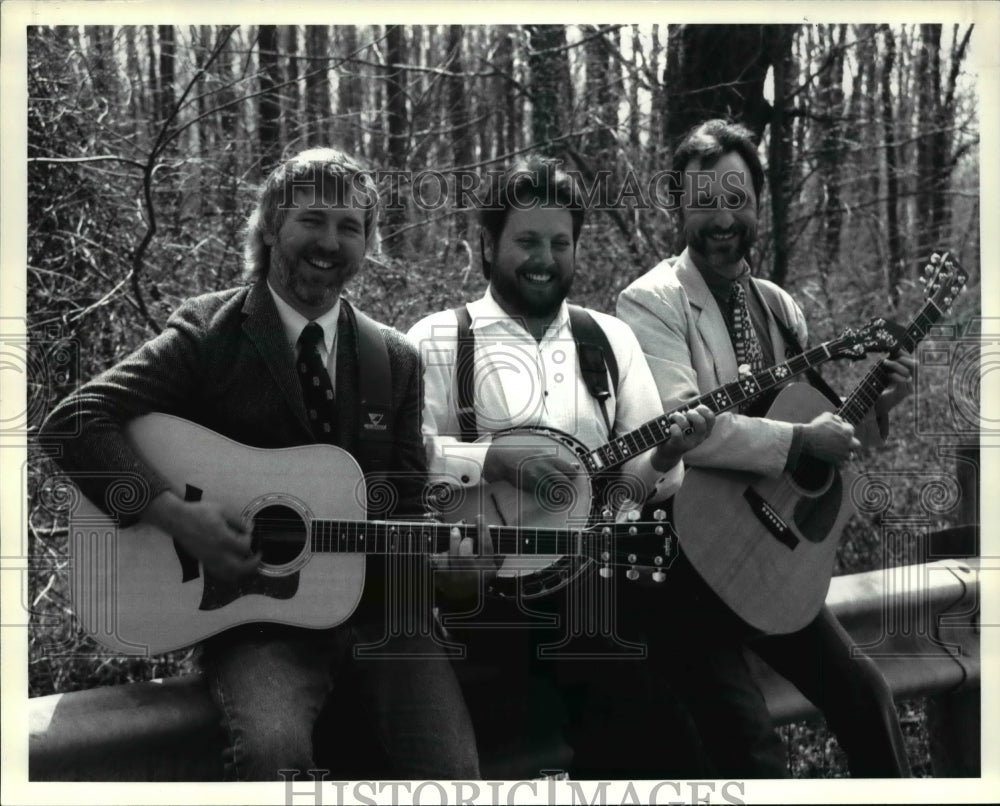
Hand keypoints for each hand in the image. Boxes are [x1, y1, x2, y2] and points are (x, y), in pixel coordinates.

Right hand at [144, 491, 259, 581]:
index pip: (244, 547)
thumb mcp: (222, 510)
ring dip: (243, 571)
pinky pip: (219, 574)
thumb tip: (250, 527)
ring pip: (230, 574)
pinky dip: (230, 573)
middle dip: (253, 564)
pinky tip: (235, 566)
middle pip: (240, 568)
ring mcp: (209, 559)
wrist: (178, 519)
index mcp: (222, 539)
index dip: (250, 540)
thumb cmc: (199, 513)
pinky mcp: (204, 561)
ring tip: (250, 563)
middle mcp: (217, 553)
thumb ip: (238, 520)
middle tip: (259, 556)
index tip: (247, 533)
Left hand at [432, 514, 498, 601]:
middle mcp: (472, 574)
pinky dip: (443, 553)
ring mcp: (456, 577)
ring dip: (453, 541)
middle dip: (465, 539)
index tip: (479, 518)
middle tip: (466, 536)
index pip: (486, 546)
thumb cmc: (479, 583)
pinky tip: (447, 551)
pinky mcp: (444, 578)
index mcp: (487, 570)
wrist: (465, 604)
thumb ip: (496, 555)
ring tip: (455, 533)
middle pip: (467, 550)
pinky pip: (441, 560)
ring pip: (452, 554)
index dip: (482, 529)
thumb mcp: (492, 571)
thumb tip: (494, 533)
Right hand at [482, 443, 579, 497]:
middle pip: (565, 482)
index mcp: (550, 459)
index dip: (572, 476)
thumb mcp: (542, 454)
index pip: (570, 470)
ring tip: (561, 498)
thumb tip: (575, 466)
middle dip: (568, 488)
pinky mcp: (531, 486)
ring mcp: (538, 478)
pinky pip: (545, 495)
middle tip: (567, 491)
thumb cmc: (523, 456)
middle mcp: (546, 468)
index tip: (570, 479)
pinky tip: (549, 497)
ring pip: (556, 491)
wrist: (505, 460)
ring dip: (560, 495)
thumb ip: (558, 461)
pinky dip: (549, 498)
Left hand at [651, 404, 715, 470]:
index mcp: (706, 430)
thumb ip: (695, 412)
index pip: (711, 418)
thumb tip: (698, 398)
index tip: (697, 407)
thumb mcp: (690, 422)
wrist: (669, 450)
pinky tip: (671, 427)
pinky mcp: (678, 445)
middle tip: (686, 414)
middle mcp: (700, 437)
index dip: (704, 409)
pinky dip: (672, 426)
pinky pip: (676, 433)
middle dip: (692, 413)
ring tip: (674, 417)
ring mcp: (690, 443)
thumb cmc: (681, 430)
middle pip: (701, 422)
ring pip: (685, 425)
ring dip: (677, 417)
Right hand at [800, 411, 859, 464]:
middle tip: (844, 442)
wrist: (807, 439)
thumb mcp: (827, 416)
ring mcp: (842, 453)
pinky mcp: (835, 460)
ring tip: (840, 451)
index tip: (838, 429)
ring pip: (850, 456)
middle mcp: (848, 443)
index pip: (851, 430)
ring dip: (846, 453)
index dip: (844, 428)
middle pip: (857, 445)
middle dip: (851, 443)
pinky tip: (835, 458)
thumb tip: (840, 420)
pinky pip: (842, 464)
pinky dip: (840, 462)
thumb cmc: (816, 426)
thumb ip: (836, 418)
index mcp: (848, 432)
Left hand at [876, 354, 915, 415]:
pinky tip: (887, 374)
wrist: (878, 405)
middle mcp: (912, 381)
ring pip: (908, 372)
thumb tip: (891, 350)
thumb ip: (892, 365)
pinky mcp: (903, 393)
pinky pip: (902, 380)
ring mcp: (909, 388)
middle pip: (914, 364)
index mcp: (910, 375)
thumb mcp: (887, 374)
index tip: (895, 349)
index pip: (913, 361)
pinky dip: (894, 375)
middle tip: (889, 358)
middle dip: (902, 358)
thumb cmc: (882, 389)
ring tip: (885, 363)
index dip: (905, 354)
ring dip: (895, 365)